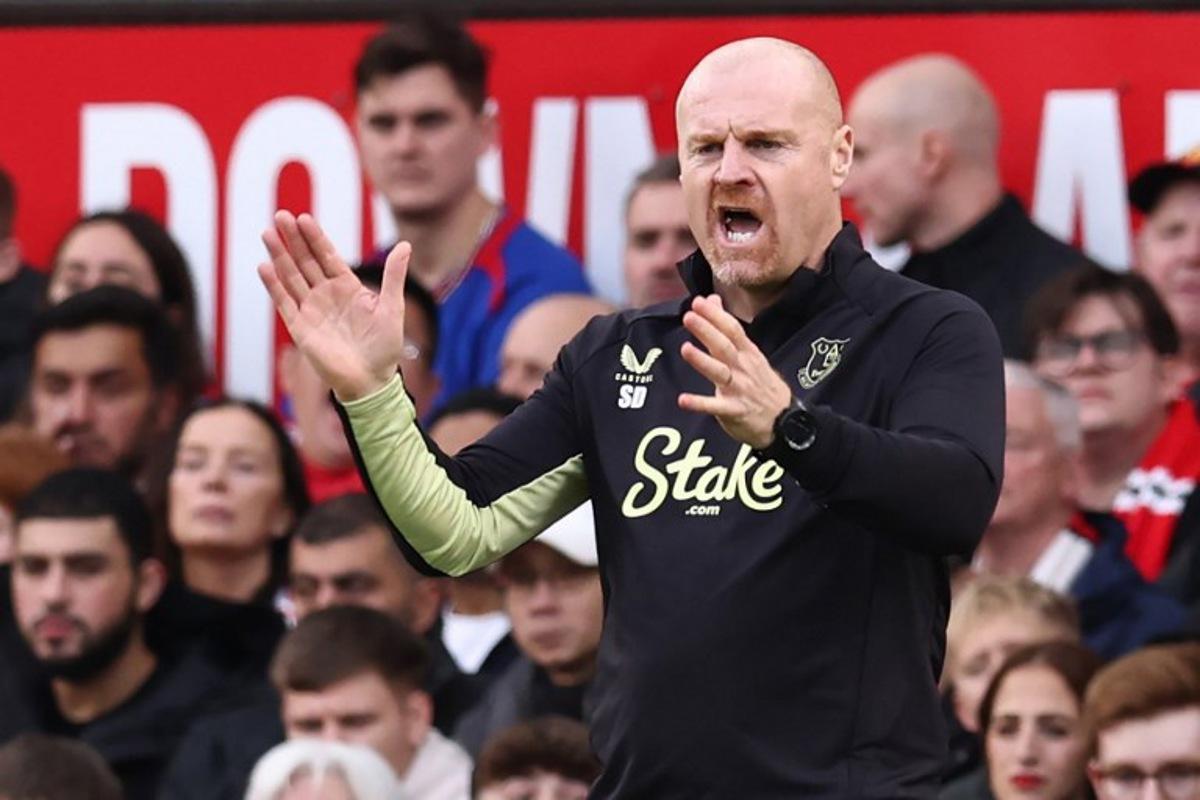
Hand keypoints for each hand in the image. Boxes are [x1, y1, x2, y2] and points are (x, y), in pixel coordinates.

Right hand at [258, 211, 409, 401]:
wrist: (371, 381)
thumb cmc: (384, 347)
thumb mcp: (393, 308)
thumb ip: (393, 276)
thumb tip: (406, 245)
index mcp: (347, 288)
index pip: (327, 256)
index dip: (315, 237)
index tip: (304, 218)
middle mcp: (326, 295)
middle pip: (306, 261)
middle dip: (293, 239)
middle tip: (280, 215)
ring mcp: (311, 310)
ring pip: (292, 277)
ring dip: (280, 256)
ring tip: (268, 233)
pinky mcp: (300, 328)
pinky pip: (285, 303)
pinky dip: (275, 285)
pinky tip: (265, 266)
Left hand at [678, 295, 792, 449]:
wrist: (784, 419)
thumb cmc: (760, 382)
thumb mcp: (748, 352)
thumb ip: (727, 328)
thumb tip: (712, 300)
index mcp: (747, 352)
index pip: (732, 329)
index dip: (715, 316)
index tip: (699, 302)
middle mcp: (743, 368)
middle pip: (724, 347)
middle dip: (707, 331)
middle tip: (689, 317)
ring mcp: (739, 389)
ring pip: (720, 373)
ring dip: (703, 361)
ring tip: (685, 349)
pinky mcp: (734, 410)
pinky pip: (715, 407)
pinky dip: (700, 404)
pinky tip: (683, 400)